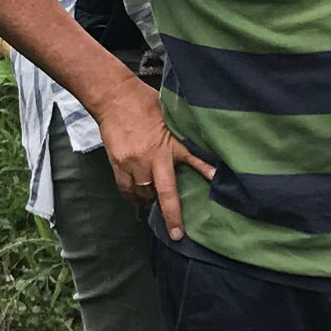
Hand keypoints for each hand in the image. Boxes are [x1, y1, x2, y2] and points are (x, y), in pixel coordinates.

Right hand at [90, 75, 215, 240]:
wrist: (114, 97)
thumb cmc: (145, 102)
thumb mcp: (170, 115)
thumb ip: (180, 134)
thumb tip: (197, 143)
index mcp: (169, 142)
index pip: (192, 159)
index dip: (205, 171)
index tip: (216, 183)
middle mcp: (152, 156)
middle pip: (164, 192)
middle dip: (171, 215)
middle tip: (176, 233)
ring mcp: (133, 162)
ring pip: (143, 192)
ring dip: (150, 200)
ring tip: (154, 205)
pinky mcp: (118, 163)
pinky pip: (126, 188)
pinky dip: (132, 196)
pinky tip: (137, 200)